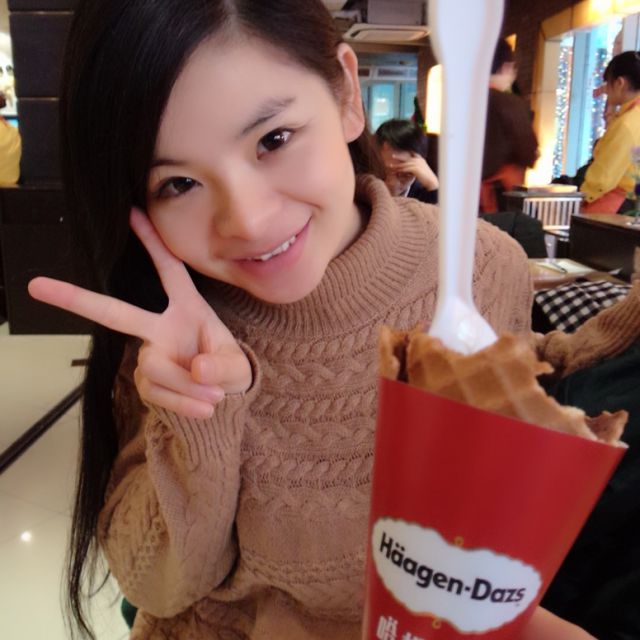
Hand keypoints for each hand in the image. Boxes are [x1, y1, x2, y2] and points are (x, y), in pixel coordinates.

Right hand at [28, 209, 251, 417]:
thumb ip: (223, 367)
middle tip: (38, 285)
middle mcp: (161, 328)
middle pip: (116, 313)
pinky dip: (183, 404)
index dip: (152, 244)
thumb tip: (196, 368)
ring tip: (214, 395)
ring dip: (187, 387)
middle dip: (77, 299)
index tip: (132, 213)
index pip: (169, 271)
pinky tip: (203, 406)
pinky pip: (157, 393)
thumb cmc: (229, 368)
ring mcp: (149, 355)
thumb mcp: (238, 367)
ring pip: (155, 370)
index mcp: (188, 310)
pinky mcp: (145, 382)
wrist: (223, 397)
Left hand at [388, 153, 438, 190]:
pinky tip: (395, 172)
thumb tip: (409, 171)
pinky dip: (399, 170)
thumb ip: (414, 170)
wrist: (432, 182)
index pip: (412, 153)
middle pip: (406, 158)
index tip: (400, 153)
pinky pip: (405, 169)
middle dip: (399, 157)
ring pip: (404, 164)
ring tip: (390, 166)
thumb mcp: (421, 172)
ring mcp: (417, 163)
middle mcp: (419, 160)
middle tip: (392, 156)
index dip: (406, 153)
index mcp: (421, 159)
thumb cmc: (427, 179)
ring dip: (397, 166)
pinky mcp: (414, 168)